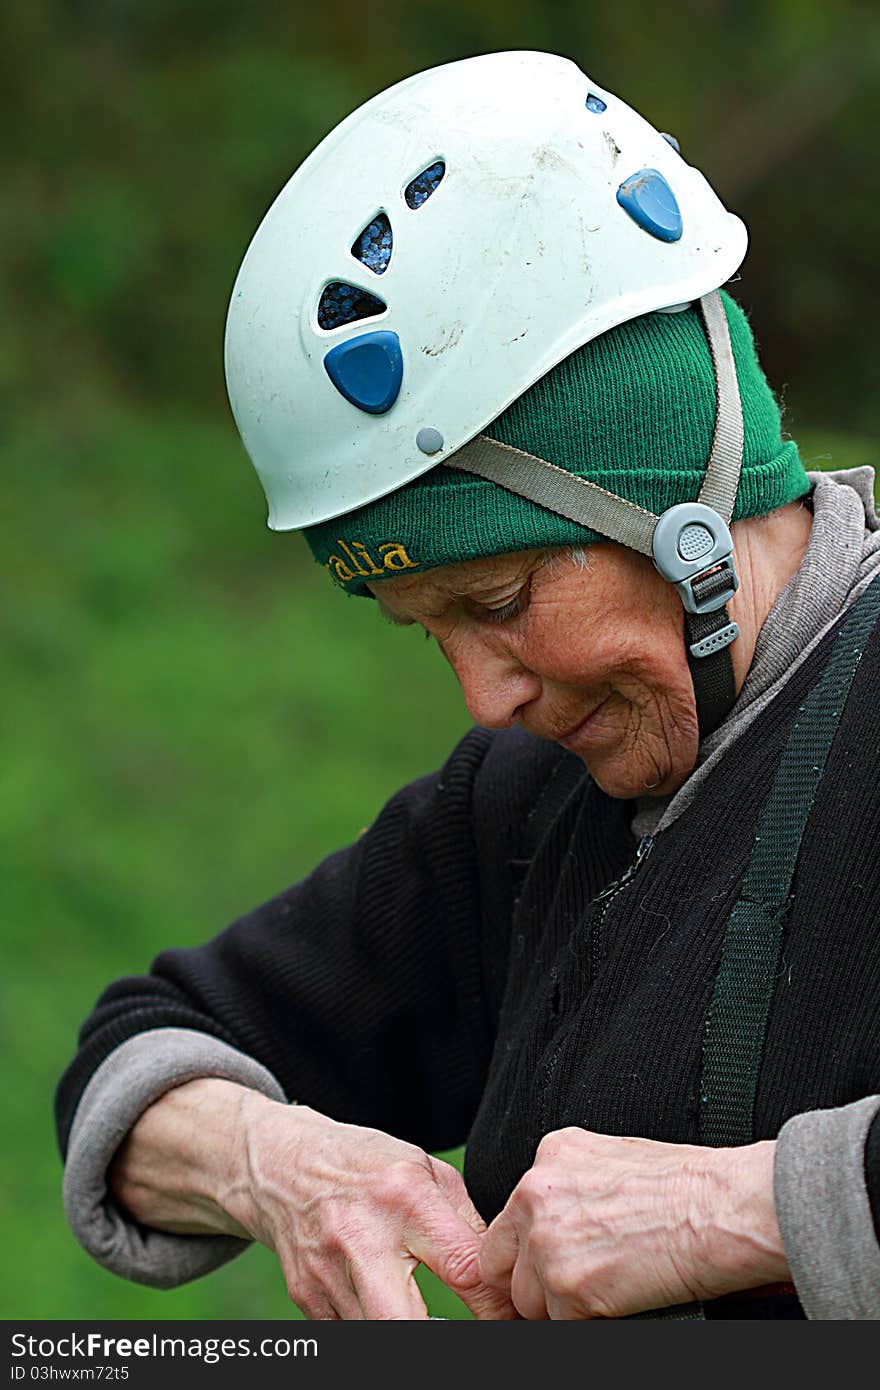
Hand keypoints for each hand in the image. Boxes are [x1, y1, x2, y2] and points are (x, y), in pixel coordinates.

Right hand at [228, 1095, 516, 1319]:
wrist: (282, 1164)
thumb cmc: (365, 1164)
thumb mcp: (423, 1169)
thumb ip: (463, 1221)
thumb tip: (501, 1275)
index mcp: (403, 1197)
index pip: (463, 1268)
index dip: (496, 1305)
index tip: (511, 1316)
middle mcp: (362, 1238)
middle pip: (404, 1323)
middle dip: (441, 1340)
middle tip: (469, 1335)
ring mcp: (328, 1272)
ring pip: (378, 1335)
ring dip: (410, 1333)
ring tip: (427, 1316)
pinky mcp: (306, 1298)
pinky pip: (353, 1332)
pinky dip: (376, 1326)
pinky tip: (387, 1305)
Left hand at [478, 1127, 788, 1318]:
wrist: (721, 1209)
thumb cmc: (689, 1185)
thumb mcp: (616, 1159)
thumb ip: (574, 1184)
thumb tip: (566, 1215)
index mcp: (550, 1155)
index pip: (513, 1215)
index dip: (530, 1246)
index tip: (553, 1259)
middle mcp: (536, 1192)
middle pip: (503, 1257)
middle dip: (531, 1277)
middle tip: (574, 1284)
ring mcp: (547, 1240)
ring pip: (528, 1298)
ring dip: (560, 1304)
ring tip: (609, 1287)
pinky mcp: (566, 1286)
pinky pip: (560, 1323)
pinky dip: (588, 1321)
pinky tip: (621, 1298)